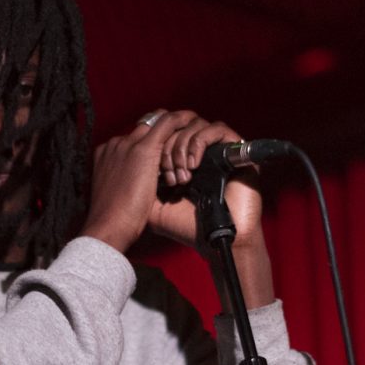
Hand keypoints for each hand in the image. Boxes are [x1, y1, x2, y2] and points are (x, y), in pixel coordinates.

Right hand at [84, 110, 194, 253]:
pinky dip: (181, 122)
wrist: (109, 225)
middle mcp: (115, 144)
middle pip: (145, 128)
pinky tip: (192, 124)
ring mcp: (127, 144)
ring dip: (172, 137)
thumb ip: (125, 182)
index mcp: (105, 154)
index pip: (133, 139)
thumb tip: (140, 186)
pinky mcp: (143, 149)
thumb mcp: (116, 195)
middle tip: (181, 154)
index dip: (151, 146)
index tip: (164, 158)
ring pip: (156, 125)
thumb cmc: (114, 220)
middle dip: (163, 138)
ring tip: (187, 150)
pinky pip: (167, 123)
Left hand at [145, 111, 264, 254]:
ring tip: (182, 175)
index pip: (165, 132)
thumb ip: (141, 180)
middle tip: (168, 176)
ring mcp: (218, 149)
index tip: (155, 172)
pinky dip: (200, 142)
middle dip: (167, 148)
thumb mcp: (152, 203)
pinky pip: (217, 128)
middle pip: (178, 125)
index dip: (157, 144)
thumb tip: (127, 155)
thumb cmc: (183, 224)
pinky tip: (194, 165)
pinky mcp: (237, 150)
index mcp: (181, 159)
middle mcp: (199, 151)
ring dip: (182, 146)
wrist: (214, 240)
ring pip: (196, 124)